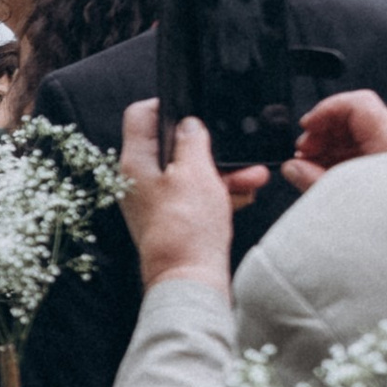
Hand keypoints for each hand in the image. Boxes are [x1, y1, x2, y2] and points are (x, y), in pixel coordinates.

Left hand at [116, 99, 257, 292]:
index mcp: (135, 163)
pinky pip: (196, 195)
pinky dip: (218, 193)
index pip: (141, 116)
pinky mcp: (172, 218)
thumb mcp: (196, 172)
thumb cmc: (187, 230)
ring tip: (251, 177)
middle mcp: (139, 181)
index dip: (168, 106)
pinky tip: (244, 195)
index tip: (193, 109)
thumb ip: (193, 140)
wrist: (190, 280)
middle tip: (235, 152)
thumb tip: (190, 124)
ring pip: (190, 172)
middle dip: (210, 148)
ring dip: (222, 172)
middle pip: (173, 146)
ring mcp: (155, 200)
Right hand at [285, 87, 386, 187]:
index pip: (359, 105)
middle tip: (303, 153)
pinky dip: (345, 161)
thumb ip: (313, 180)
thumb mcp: (344, 202)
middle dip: (325, 133)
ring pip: (362, 138)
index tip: (306, 127)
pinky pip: (370, 156)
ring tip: (310, 167)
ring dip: (332, 148)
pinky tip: (327, 176)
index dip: (327, 110)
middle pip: (358, 120)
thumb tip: (294, 167)